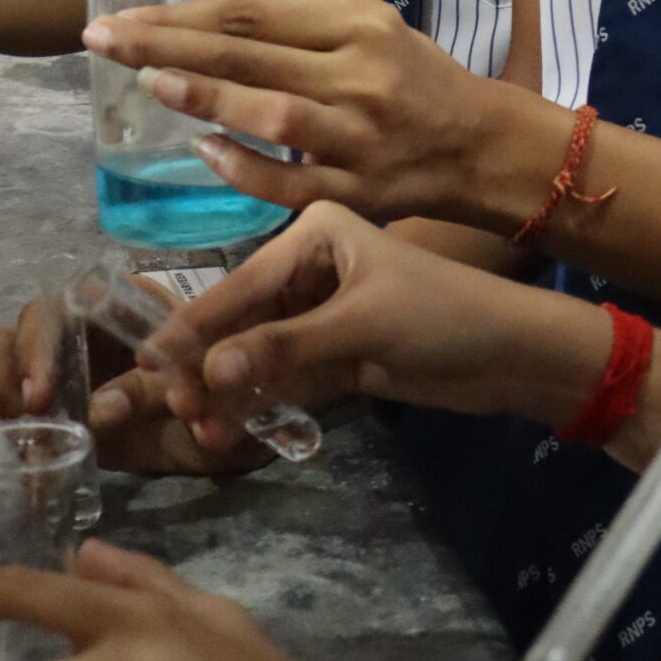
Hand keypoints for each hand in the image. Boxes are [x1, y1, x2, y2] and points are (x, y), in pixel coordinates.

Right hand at [0, 285, 271, 474]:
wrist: (234, 432)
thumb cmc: (222, 393)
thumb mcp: (200, 391)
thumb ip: (156, 393)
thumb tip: (102, 408)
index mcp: (128, 303)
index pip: (69, 298)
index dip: (46, 337)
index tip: (45, 390)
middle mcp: (91, 325)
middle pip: (29, 322)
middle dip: (18, 365)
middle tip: (33, 412)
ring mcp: (69, 362)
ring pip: (9, 354)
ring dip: (6, 389)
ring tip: (26, 432)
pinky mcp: (58, 402)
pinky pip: (15, 398)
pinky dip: (8, 420)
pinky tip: (28, 449)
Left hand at [82, 0, 533, 223]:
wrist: (481, 145)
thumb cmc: (418, 76)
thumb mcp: (373, 19)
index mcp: (356, 26)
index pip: (253, 14)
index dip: (182, 14)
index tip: (122, 14)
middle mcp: (357, 76)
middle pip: (250, 57)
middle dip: (168, 47)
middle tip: (103, 41)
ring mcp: (357, 137)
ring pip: (272, 116)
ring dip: (207, 99)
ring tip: (148, 85)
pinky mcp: (359, 192)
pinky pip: (292, 183)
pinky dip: (247, 168)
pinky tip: (205, 152)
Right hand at [145, 200, 610, 436]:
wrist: (511, 353)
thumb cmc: (442, 315)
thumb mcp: (361, 326)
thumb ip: (283, 349)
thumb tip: (207, 371)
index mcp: (317, 230)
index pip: (242, 282)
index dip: (195, 326)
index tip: (149, 363)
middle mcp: (311, 264)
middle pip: (240, 319)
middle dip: (204, 364)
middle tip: (169, 407)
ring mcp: (322, 311)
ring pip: (254, 352)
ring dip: (226, 389)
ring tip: (199, 430)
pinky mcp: (335, 353)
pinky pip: (279, 376)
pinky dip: (254, 400)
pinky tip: (226, 429)